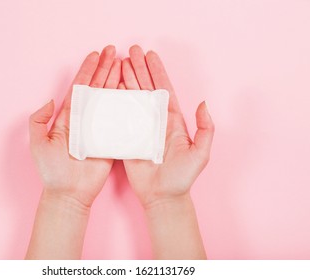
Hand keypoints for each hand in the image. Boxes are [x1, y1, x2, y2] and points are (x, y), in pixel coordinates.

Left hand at [29, 45, 120, 207]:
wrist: (69, 192)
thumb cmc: (53, 171)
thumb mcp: (37, 143)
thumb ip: (38, 120)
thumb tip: (49, 100)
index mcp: (68, 117)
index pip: (79, 87)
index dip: (87, 70)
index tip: (94, 54)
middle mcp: (85, 119)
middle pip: (96, 88)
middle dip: (104, 69)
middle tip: (112, 51)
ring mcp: (99, 128)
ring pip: (109, 99)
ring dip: (115, 80)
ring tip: (122, 64)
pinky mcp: (111, 139)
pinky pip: (119, 119)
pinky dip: (125, 104)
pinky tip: (130, 90)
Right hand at [121, 45, 214, 207]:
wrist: (163, 196)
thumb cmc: (183, 177)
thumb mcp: (200, 153)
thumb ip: (205, 128)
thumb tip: (203, 103)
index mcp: (172, 120)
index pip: (164, 89)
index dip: (158, 71)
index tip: (151, 55)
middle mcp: (156, 120)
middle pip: (146, 88)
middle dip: (139, 69)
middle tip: (131, 51)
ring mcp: (140, 128)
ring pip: (132, 98)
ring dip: (127, 79)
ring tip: (120, 63)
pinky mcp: (127, 138)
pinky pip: (120, 116)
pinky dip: (116, 101)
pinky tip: (113, 87)